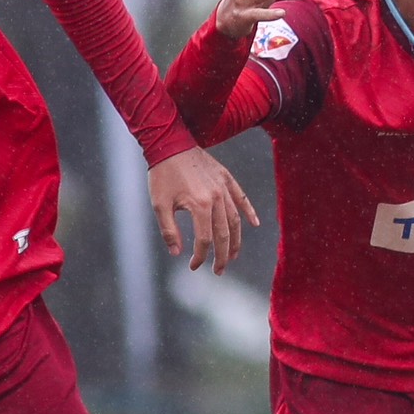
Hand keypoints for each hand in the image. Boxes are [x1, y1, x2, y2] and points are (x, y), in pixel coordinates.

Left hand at [148, 147, 257, 273]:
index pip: (204, 240)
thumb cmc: (162, 174)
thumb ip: (169, 231)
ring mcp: (223, 187)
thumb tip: (177, 253)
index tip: (193, 266)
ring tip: (233, 256)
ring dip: (236, 241)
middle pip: (224, 234)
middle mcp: (216, 197)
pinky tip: (254, 224)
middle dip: (222, 256)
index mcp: (199, 205)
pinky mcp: (226, 178)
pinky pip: (241, 198)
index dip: (200, 256)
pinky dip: (249, 212)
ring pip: (235, 220)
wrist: (170, 143)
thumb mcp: (159, 205)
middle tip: (219, 270)